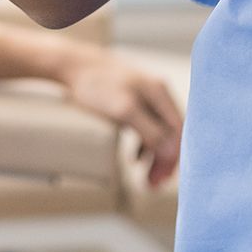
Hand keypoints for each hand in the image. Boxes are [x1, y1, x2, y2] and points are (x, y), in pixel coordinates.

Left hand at [58, 50, 181, 187]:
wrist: (72, 65)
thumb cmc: (97, 85)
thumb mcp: (124, 110)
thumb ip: (150, 131)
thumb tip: (172, 153)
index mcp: (160, 93)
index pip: (178, 131)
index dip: (173, 158)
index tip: (161, 179)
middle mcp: (156, 94)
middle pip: (170, 134)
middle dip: (164, 161)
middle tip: (152, 186)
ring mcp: (144, 97)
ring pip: (158, 133)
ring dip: (154, 157)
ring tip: (145, 179)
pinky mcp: (132, 101)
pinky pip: (146, 128)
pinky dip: (143, 146)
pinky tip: (135, 158)